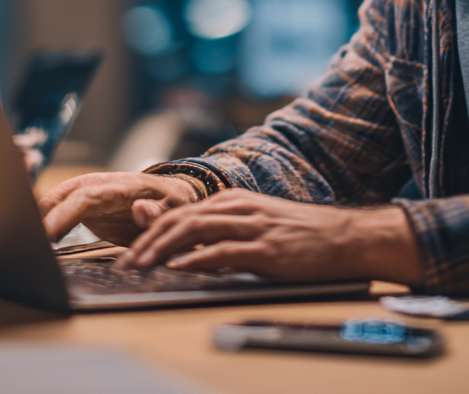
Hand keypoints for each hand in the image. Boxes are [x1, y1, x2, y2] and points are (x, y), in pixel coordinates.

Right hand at [38, 172, 202, 244]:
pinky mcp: (88, 204)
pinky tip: (36, 236)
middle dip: (42, 214)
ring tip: (23, 240)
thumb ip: (156, 213)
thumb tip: (138, 210)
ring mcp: (92, 192)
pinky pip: (63, 206)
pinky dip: (47, 218)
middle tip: (23, 241)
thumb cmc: (175, 204)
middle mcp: (102, 185)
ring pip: (59, 197)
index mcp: (121, 187)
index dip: (63, 214)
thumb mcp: (175, 211)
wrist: (174, 195)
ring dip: (40, 215)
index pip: (85, 196)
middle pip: (65, 194)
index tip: (46, 233)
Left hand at [116, 188, 422, 285]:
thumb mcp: (254, 228)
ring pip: (195, 231)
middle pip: (180, 219)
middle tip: (124, 265)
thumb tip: (184, 251)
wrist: (343, 237)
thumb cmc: (299, 236)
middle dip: (147, 242)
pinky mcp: (267, 248)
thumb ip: (220, 235)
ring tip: (141, 266)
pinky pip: (224, 251)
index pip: (180, 213)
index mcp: (233, 201)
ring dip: (162, 250)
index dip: (150, 232)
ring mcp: (253, 226)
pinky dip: (197, 259)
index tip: (129, 254)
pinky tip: (179, 267)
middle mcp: (238, 208)